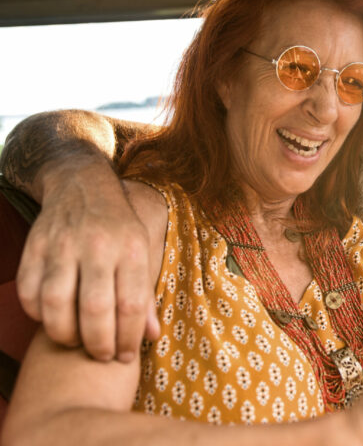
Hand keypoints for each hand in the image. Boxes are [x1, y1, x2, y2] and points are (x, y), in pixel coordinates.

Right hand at [16, 157, 157, 361]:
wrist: (83, 186)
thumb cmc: (120, 227)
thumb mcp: (142, 251)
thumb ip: (145, 294)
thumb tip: (152, 336)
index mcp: (132, 248)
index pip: (131, 304)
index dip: (128, 339)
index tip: (125, 357)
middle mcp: (98, 246)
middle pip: (94, 309)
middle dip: (98, 343)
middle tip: (100, 357)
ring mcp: (62, 245)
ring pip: (56, 303)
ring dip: (64, 334)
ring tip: (75, 343)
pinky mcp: (34, 247)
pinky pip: (29, 292)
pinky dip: (37, 315)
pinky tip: (51, 320)